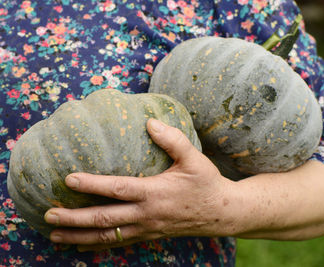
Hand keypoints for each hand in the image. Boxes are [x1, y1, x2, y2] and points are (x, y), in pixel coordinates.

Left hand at [44, 119, 237, 250]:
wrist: (222, 213)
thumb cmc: (207, 183)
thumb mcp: (194, 158)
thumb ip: (173, 139)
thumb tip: (150, 122)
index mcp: (155, 193)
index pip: (117, 189)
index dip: (92, 184)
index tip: (69, 179)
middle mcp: (147, 214)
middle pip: (105, 219)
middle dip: (75, 219)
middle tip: (49, 215)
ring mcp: (147, 228)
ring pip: (108, 236)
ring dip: (80, 237)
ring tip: (55, 236)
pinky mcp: (150, 235)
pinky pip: (120, 243)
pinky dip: (98, 245)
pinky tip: (83, 245)